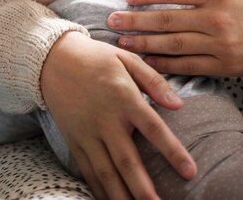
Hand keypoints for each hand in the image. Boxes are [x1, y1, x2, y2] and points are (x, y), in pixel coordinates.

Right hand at [40, 32, 196, 199]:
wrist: (53, 59)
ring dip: (122, 197)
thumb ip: (153, 80)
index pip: (153, 128)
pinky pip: (88, 171)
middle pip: (128, 161)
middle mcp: (105, 119)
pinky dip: (99, 190)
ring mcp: (87, 132)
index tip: (190, 171)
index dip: (172, 151)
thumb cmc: (96, 57)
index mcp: (123, 96)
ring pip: (106, 173)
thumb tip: (178, 105)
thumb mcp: (127, 58)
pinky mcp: (73, 140)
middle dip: (144, 189)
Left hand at [107, 0, 242, 79]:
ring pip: (173, 45)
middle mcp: (215, 18)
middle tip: (111, 22)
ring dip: (144, 45)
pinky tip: (148, 62)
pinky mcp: (224, 66)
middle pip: (166, 20)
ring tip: (122, 43)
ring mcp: (219, 44)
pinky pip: (188, 66)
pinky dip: (166, 65)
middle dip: (135, 22)